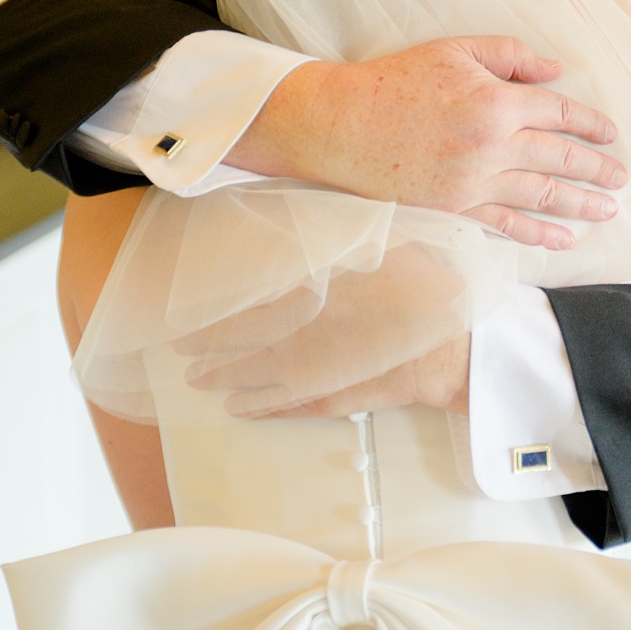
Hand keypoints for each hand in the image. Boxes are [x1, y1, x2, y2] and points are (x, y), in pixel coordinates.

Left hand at [178, 244, 474, 419]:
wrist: (450, 349)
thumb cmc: (422, 290)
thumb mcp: (386, 246)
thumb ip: (344, 236)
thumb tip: (303, 218)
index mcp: (307, 301)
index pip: (245, 311)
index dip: (212, 319)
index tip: (185, 322)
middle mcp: (298, 341)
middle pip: (240, 347)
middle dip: (206, 351)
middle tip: (180, 354)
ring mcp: (312, 376)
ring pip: (254, 382)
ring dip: (223, 382)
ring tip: (197, 382)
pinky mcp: (332, 399)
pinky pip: (285, 407)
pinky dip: (259, 410)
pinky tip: (240, 411)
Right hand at [231, 37, 629, 249]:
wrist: (336, 123)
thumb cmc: (394, 80)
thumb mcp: (455, 50)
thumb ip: (510, 55)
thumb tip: (556, 71)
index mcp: (497, 102)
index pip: (562, 114)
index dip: (593, 124)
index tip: (611, 134)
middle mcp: (492, 146)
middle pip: (562, 159)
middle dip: (598, 169)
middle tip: (623, 178)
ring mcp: (473, 184)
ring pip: (542, 197)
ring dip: (581, 204)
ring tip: (608, 210)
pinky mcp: (453, 210)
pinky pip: (506, 227)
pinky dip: (539, 234)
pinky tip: (564, 239)